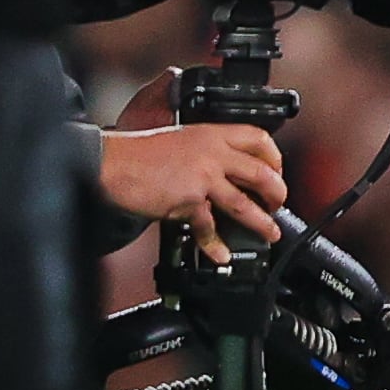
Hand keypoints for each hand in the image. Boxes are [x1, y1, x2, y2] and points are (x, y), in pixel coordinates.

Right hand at [103, 119, 286, 242]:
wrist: (111, 163)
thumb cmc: (138, 152)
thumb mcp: (181, 138)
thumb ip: (207, 150)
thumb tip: (227, 169)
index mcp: (211, 135)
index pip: (259, 139)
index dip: (275, 158)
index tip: (277, 171)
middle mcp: (212, 154)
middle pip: (261, 173)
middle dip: (277, 192)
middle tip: (278, 204)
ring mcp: (202, 178)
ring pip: (244, 203)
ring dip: (261, 222)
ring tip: (270, 232)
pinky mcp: (189, 201)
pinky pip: (209, 227)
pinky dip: (215, 245)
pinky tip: (221, 254)